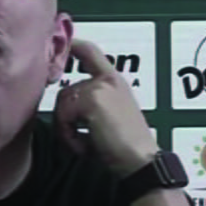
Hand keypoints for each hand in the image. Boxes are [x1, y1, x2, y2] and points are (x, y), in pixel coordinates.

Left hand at [53, 38, 159, 177]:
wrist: (142, 161)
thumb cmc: (126, 148)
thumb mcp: (108, 118)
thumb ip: (91, 104)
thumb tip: (64, 106)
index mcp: (115, 82)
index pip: (91, 52)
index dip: (73, 45)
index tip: (64, 44)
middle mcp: (109, 80)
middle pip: (66, 91)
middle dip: (66, 117)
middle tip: (82, 138)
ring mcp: (100, 87)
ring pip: (62, 104)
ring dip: (67, 129)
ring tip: (87, 143)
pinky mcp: (92, 98)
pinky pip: (63, 116)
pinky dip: (69, 136)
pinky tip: (87, 145)